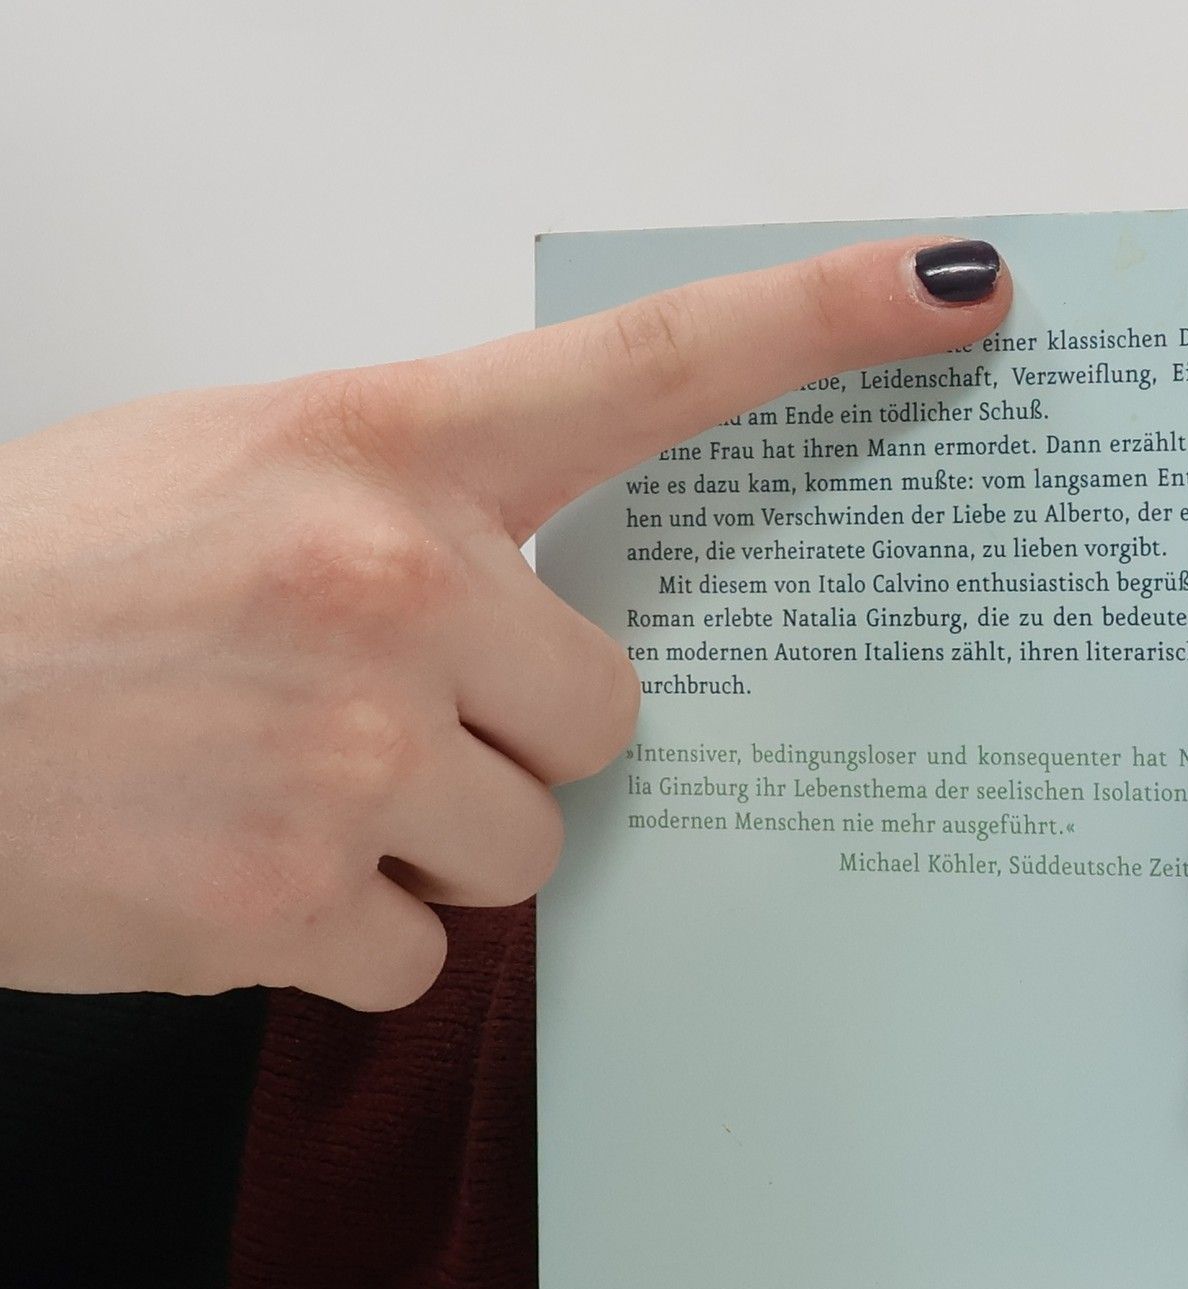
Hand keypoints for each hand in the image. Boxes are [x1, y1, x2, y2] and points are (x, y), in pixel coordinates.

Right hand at [0, 239, 1011, 1007]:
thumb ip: (408, 524)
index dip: (819, 323)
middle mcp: (387, 584)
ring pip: (531, 854)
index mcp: (374, 446)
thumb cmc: (34, 586)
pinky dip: (344, 937)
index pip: (648, 368)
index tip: (955, 293)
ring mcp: (350, 751)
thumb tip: (542, 617)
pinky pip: (423, 955)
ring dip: (433, 845)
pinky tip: (231, 876)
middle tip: (380, 722)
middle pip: (610, 714)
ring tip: (276, 795)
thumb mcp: (226, 476)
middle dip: (520, 739)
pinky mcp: (294, 901)